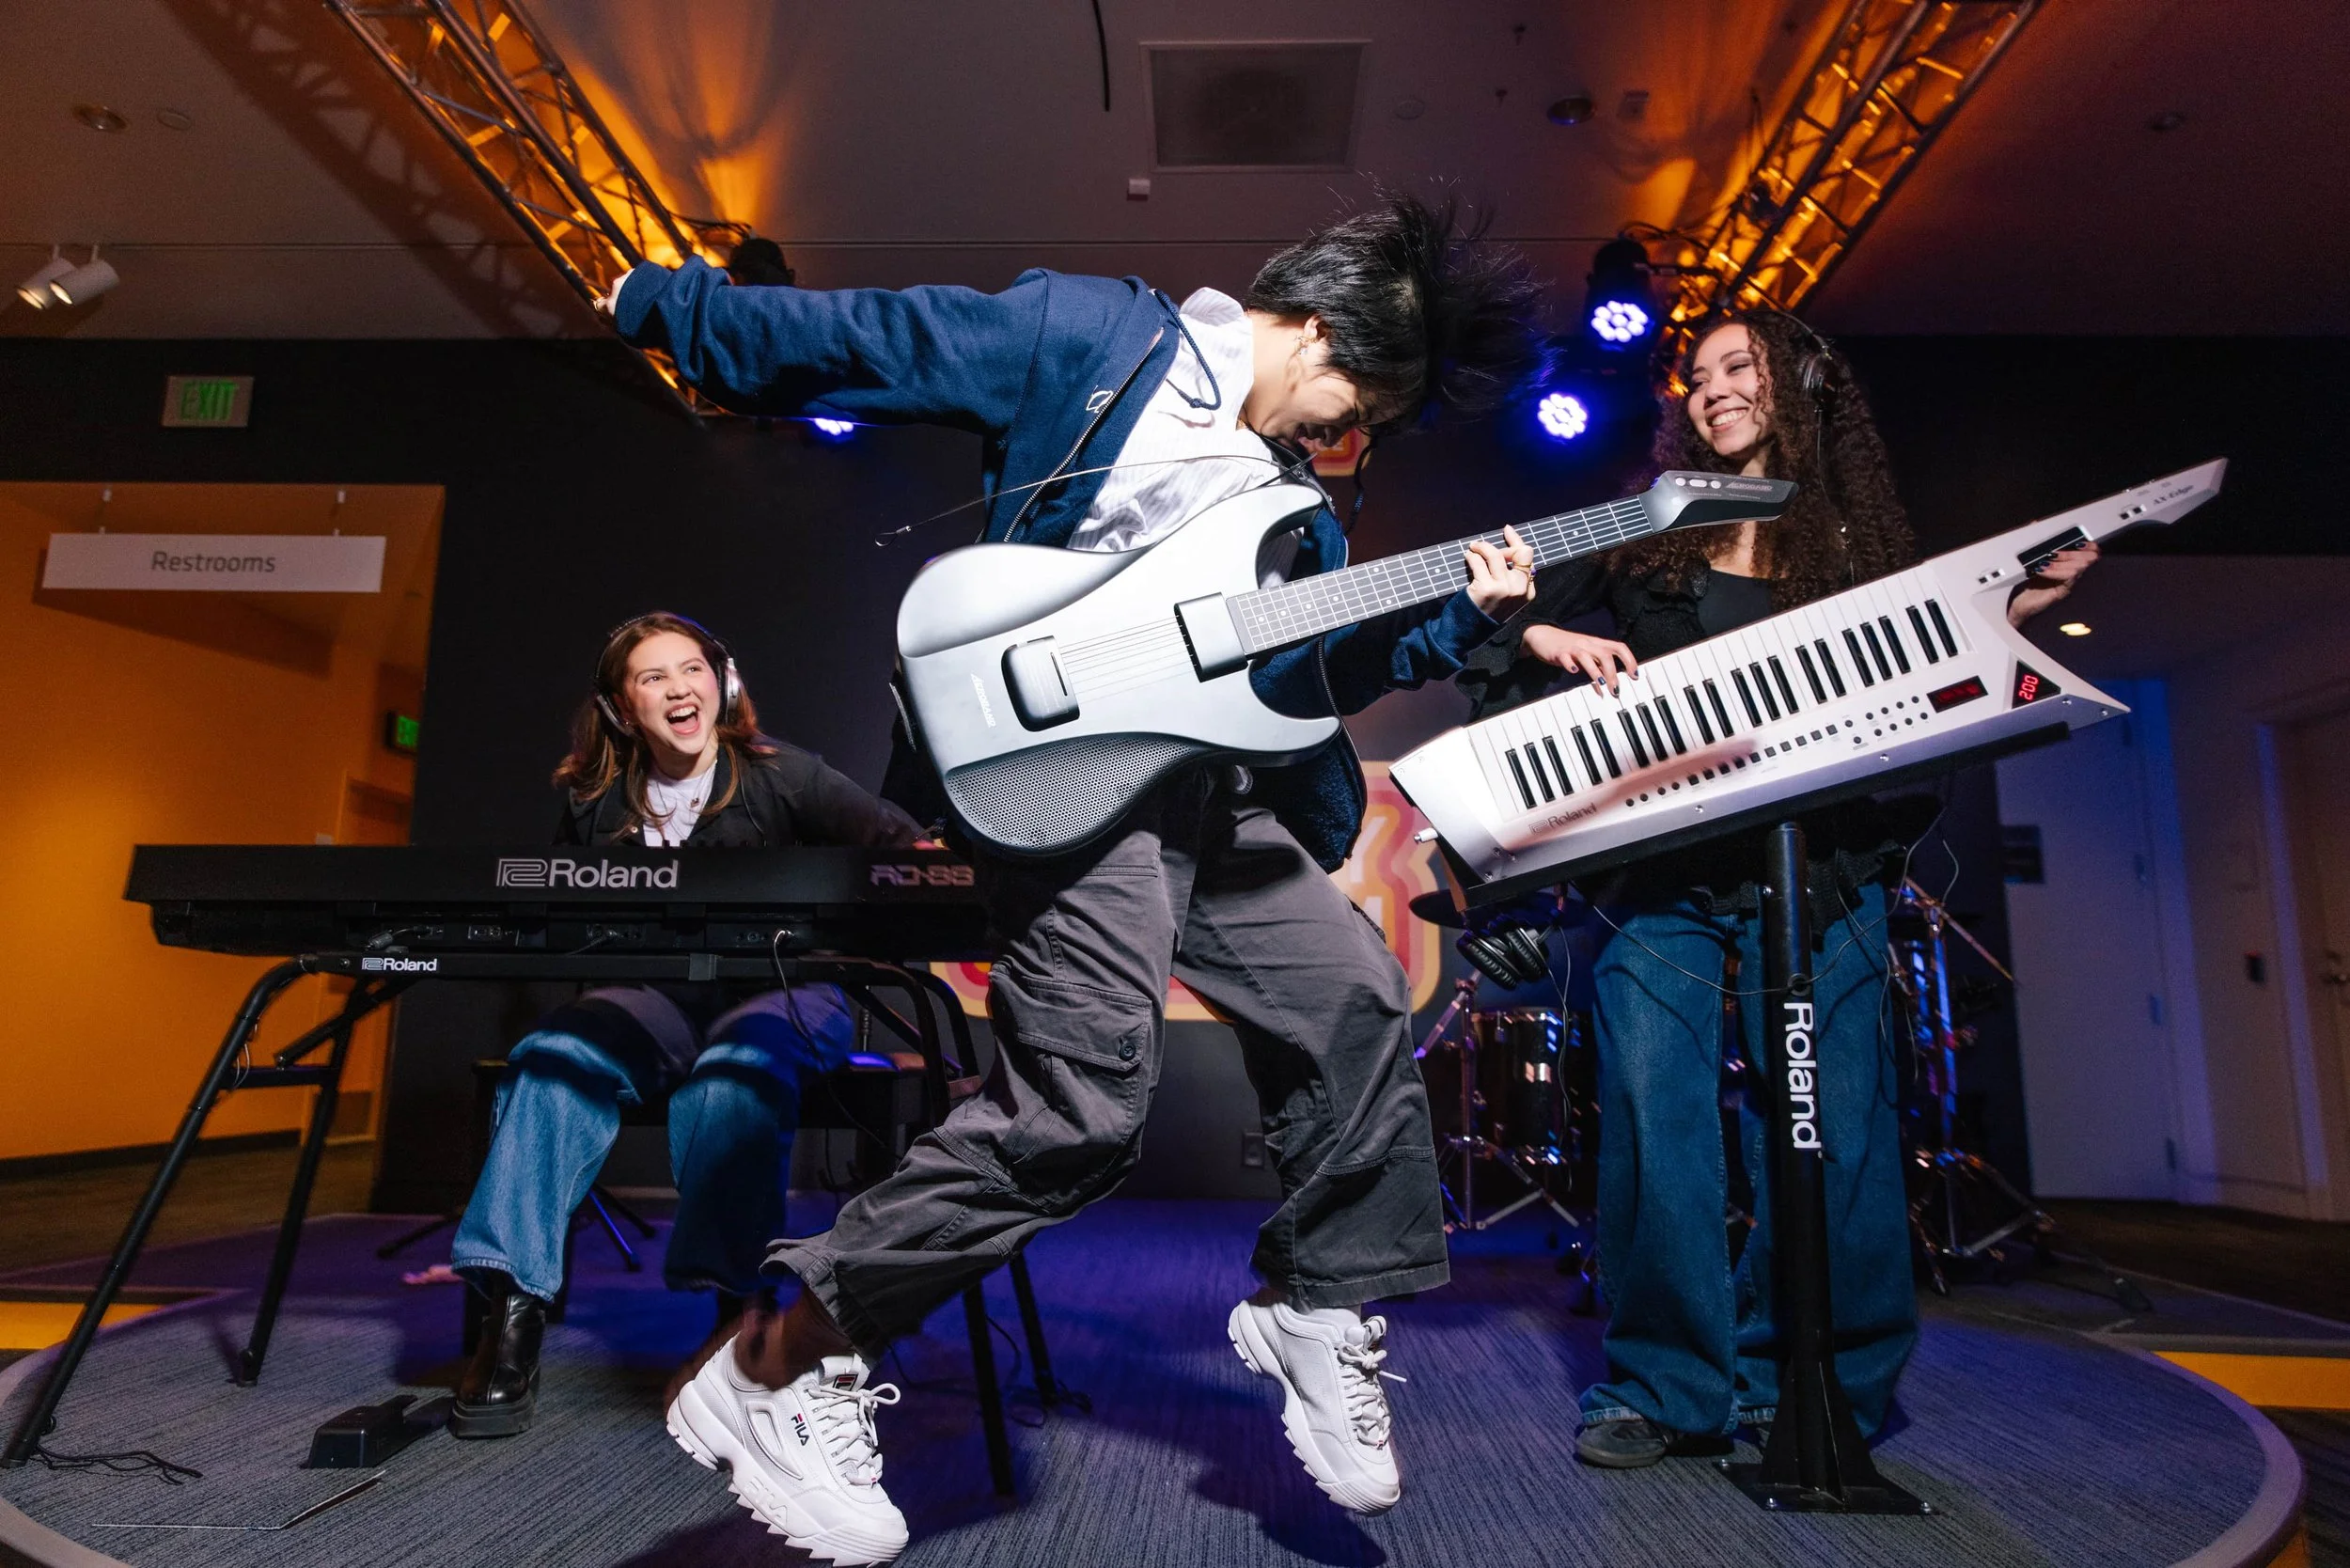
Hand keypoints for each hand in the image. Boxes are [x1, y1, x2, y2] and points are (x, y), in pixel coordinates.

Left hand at [1465, 526, 1535, 617]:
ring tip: (1472, 548)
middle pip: (1518, 553)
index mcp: (1528, 592)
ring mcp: (1504, 589)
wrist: (1469, 631)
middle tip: (1480, 546)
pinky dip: (1471, 556)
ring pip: (1496, 555)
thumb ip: (1512, 577)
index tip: (1507, 530)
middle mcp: (1519, 590)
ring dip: (1481, 547)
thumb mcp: (1507, 596)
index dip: (1516, 541)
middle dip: (1497, 546)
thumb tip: (1510, 547)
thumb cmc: (1486, 611)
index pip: (1528, 558)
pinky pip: (1479, 562)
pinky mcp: (1486, 589)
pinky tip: (1468, 557)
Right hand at [1522, 624, 1637, 693]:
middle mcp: (1587, 643)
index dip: (1629, 660)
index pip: (1619, 648)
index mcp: (1596, 643)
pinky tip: (1573, 671)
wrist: (1542, 635)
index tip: (1635, 676)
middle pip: (1605, 655)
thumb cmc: (1567, 647)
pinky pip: (1566, 657)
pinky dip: (1570, 665)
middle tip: (1616, 690)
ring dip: (1596, 672)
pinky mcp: (1559, 652)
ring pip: (1588, 657)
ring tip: (1602, 685)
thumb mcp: (1586, 654)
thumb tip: (1610, 682)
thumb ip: (1598, 665)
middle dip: (1613, 673)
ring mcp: (1573, 647)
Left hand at [2007, 541, 2098, 626]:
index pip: (2094, 553)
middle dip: (2071, 553)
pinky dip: (2054, 571)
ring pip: (2078, 568)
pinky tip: (2042, 570)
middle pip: (2090, 559)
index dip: (2089, 546)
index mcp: (2075, 565)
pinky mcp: (2064, 592)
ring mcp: (2073, 585)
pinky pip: (2068, 578)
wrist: (2022, 604)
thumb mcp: (2041, 563)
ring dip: (2060, 562)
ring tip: (2044, 563)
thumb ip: (2048, 550)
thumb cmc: (2032, 583)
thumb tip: (2042, 530)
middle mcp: (2078, 575)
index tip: (2077, 542)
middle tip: (2053, 554)